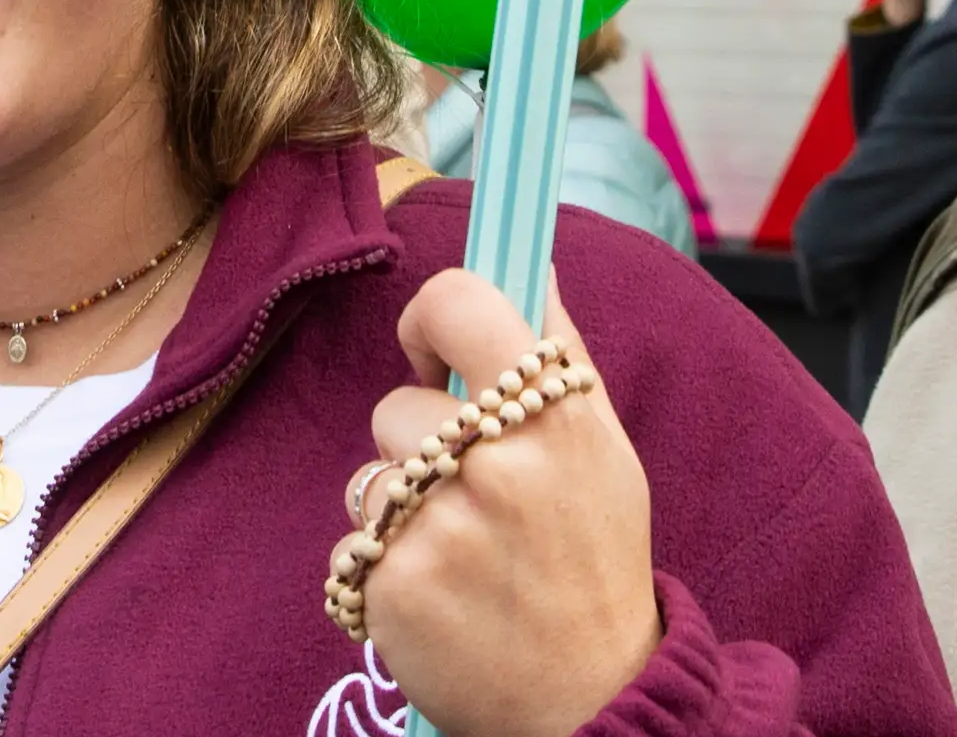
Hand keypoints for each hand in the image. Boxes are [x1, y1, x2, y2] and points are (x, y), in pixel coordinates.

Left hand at [360, 270, 659, 736]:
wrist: (593, 700)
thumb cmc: (596, 564)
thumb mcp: (604, 452)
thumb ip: (560, 355)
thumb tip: (532, 263)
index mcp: (555, 417)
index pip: (457, 303)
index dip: (429, 321)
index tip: (431, 357)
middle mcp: (496, 465)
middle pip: (395, 407)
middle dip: (419, 448)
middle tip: (471, 499)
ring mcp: (440, 529)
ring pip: (368, 479)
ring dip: (397, 513)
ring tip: (460, 559)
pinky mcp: (395, 588)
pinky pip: (352, 545)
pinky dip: (382, 572)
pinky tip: (439, 599)